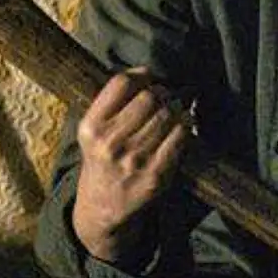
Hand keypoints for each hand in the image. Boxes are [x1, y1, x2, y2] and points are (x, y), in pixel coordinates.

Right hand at [70, 68, 190, 264]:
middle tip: (166, 96)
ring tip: (174, 110)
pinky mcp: (156, 175)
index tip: (149, 79)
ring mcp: (134, 160)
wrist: (103, 207)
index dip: (142, 75)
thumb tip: (148, 71)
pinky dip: (186, 125)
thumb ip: (112, 101)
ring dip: (176, 107)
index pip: (122, 83)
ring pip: (168, 114)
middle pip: (150, 97)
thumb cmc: (102, 159)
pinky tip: (182, 126)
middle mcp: (109, 143)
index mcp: (91, 127)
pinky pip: (181, 136)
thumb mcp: (92, 130)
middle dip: (162, 92)